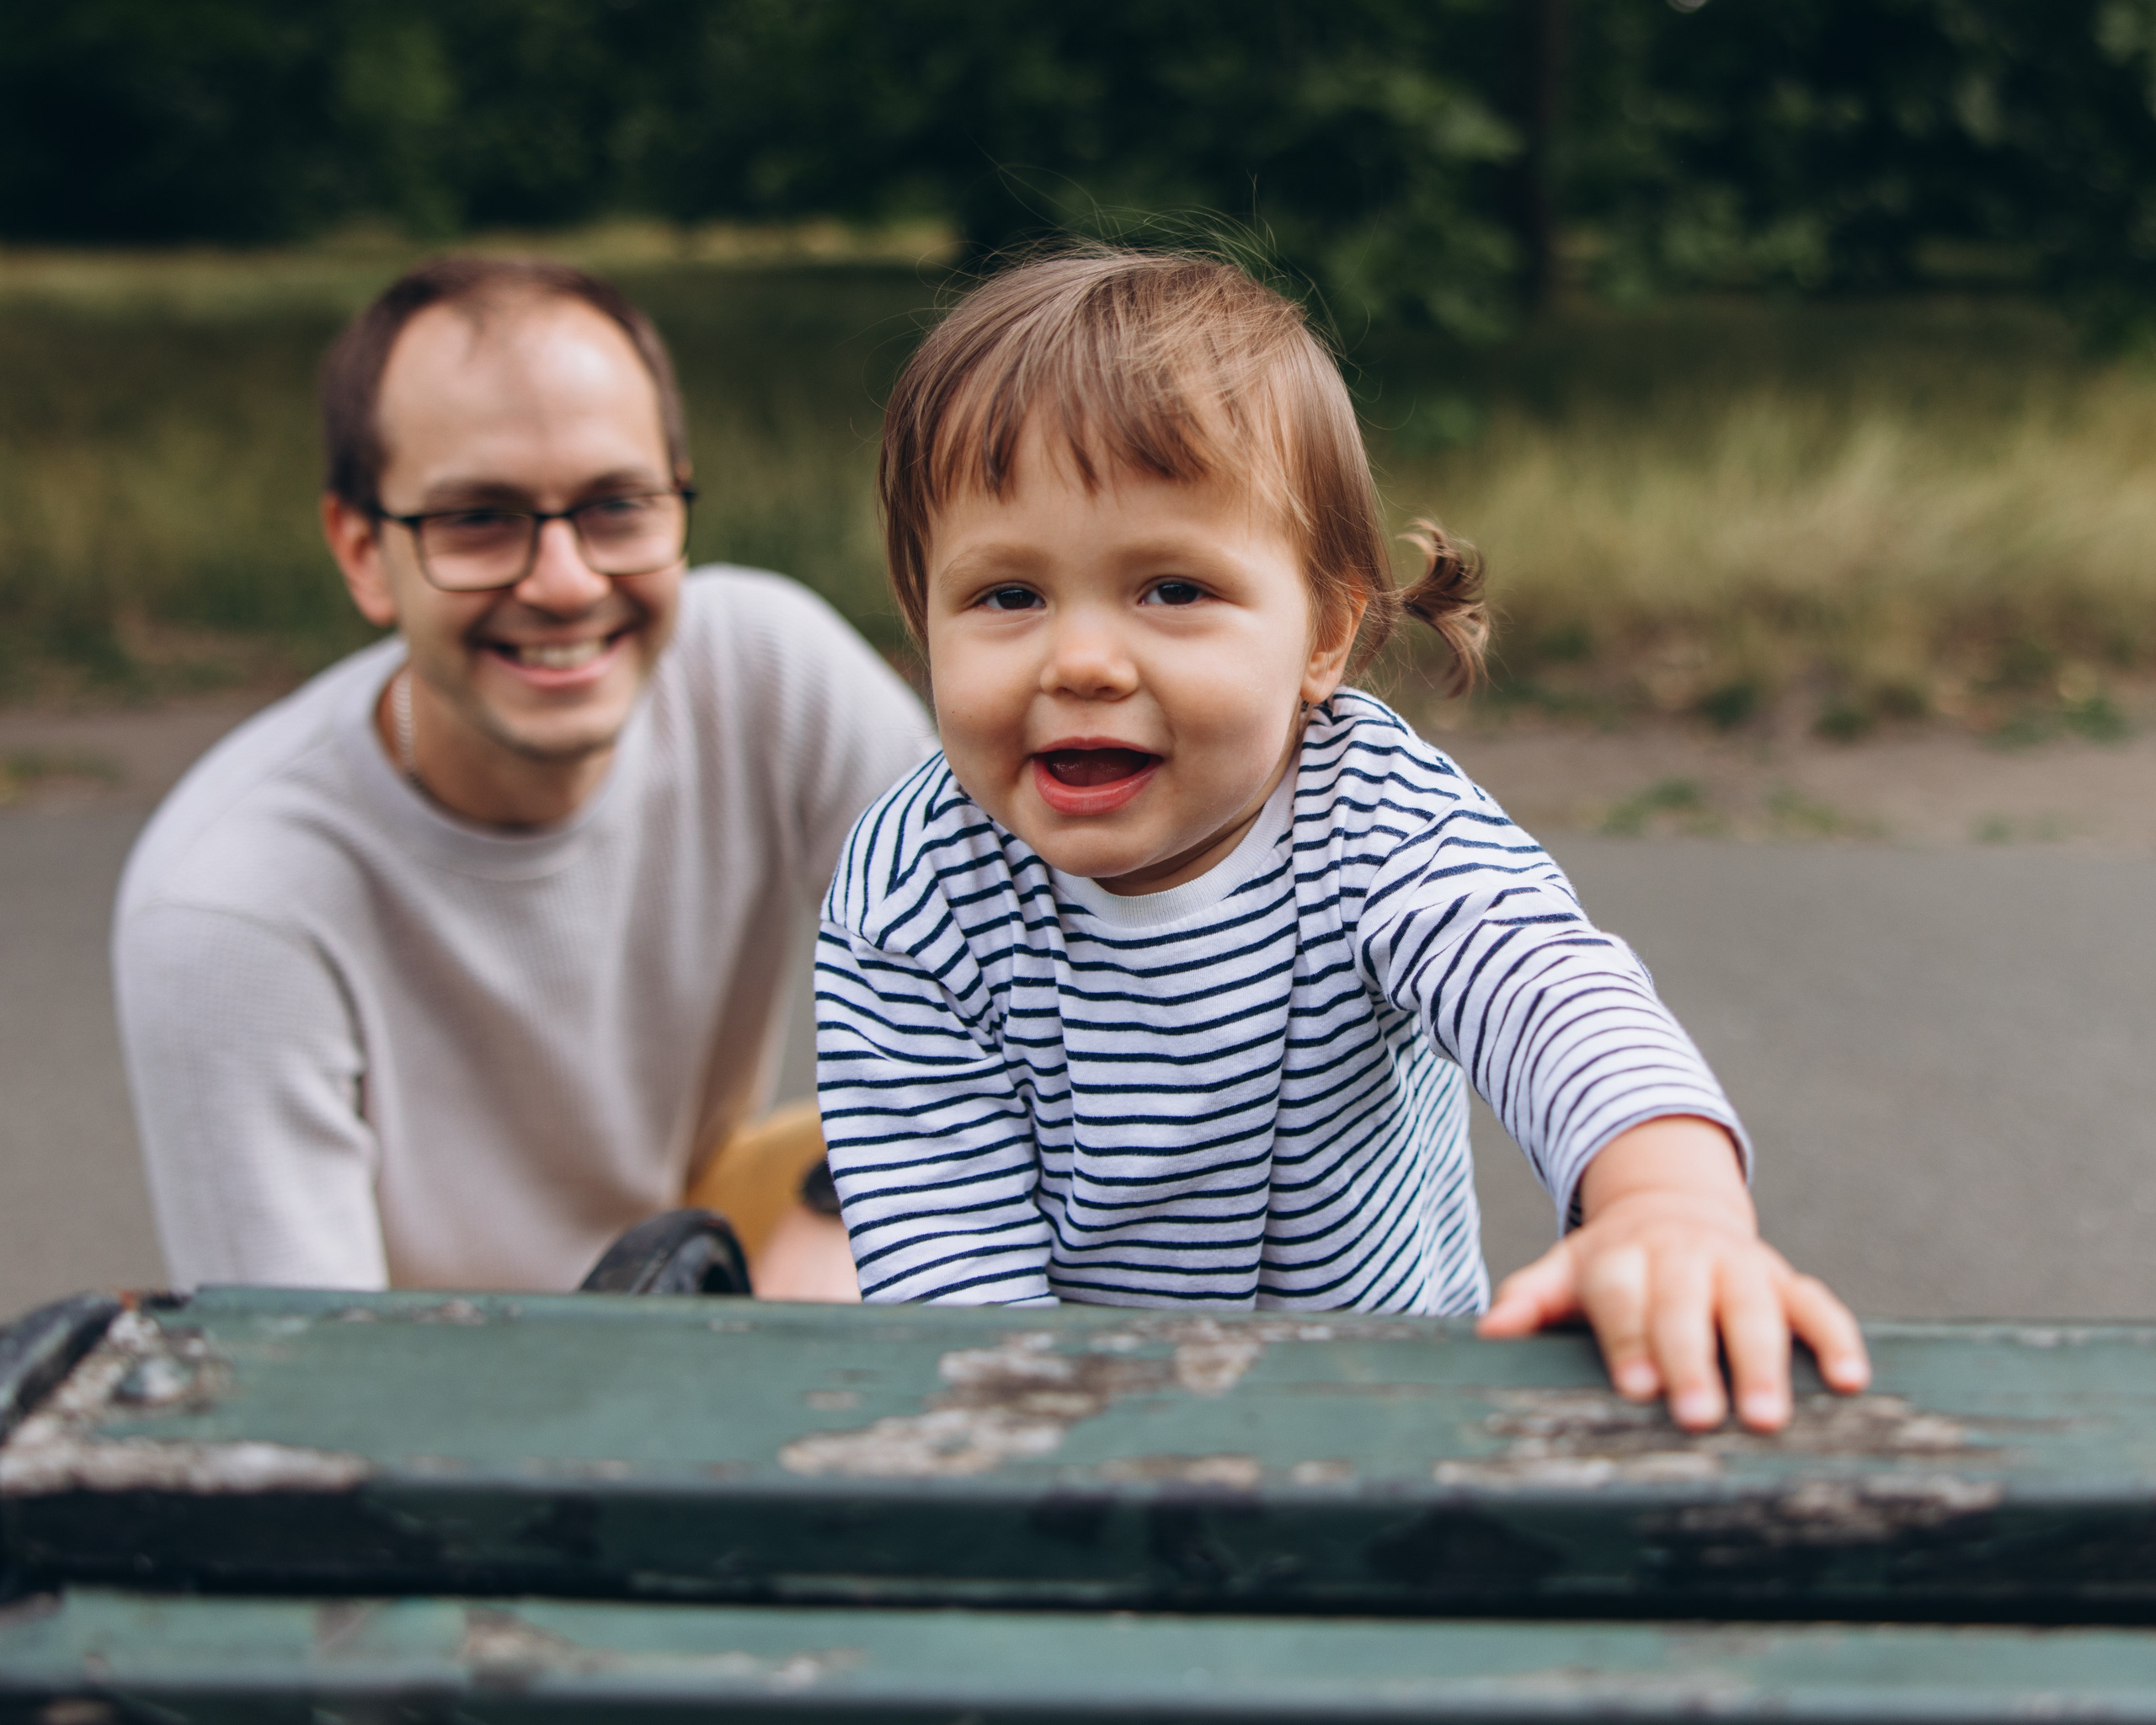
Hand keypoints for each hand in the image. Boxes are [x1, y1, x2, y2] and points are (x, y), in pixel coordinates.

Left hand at [1476, 1116, 1869, 1431]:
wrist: (1670, 1210)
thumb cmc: (1612, 1266)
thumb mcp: (1564, 1272)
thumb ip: (1531, 1299)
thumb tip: (1489, 1331)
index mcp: (1624, 1258)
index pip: (1624, 1298)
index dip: (1630, 1340)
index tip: (1636, 1386)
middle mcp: (1684, 1257)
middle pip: (1687, 1307)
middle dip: (1691, 1362)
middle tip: (1696, 1417)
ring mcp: (1739, 1266)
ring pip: (1754, 1309)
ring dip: (1762, 1362)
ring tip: (1766, 1417)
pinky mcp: (1785, 1280)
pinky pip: (1818, 1305)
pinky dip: (1837, 1339)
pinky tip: (1851, 1380)